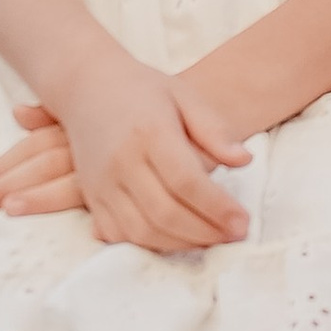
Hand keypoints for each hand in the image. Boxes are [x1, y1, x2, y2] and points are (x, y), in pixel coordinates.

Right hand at [0, 55, 252, 252]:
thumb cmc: (142, 90)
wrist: (85, 86)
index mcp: (149, 131)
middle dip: (205, 232)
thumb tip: (244, 161)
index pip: (186, 181)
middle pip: (165, 213)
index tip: (244, 223)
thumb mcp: (184, 95)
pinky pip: (118, 235)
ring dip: (181, 244)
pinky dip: (149, 245)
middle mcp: (121, 161)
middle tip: (235, 235)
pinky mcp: (91, 196)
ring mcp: (101, 182)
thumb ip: (214, 129)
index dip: (218, 208)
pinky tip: (176, 238)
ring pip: (142, 231)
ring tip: (212, 240)